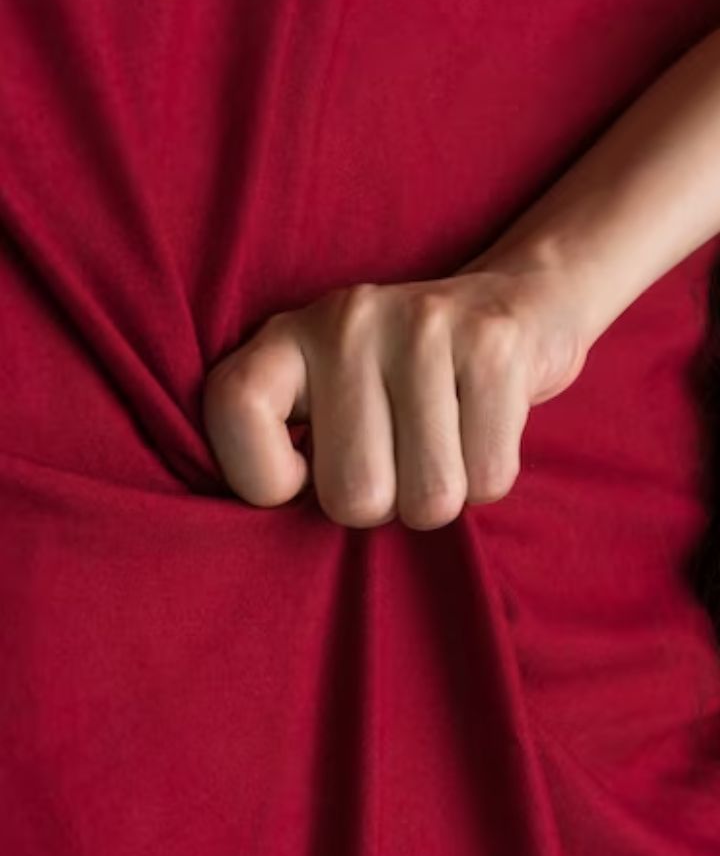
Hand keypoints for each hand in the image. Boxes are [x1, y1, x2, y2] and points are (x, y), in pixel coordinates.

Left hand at [202, 261, 590, 528]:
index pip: (235, 407)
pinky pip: (488, 478)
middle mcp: (347, 321)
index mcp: (287, 336)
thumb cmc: (397, 386)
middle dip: (383, 505)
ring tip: (441, 443)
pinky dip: (487, 480)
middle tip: (395, 459)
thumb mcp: (323, 398)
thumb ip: (286, 452)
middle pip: (352, 495)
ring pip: (429, 499)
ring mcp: (421, 327)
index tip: (301, 478)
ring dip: (440, 498)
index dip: (263, 477)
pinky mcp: (491, 345)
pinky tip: (479, 430)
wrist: (510, 306)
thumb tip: (276, 549)